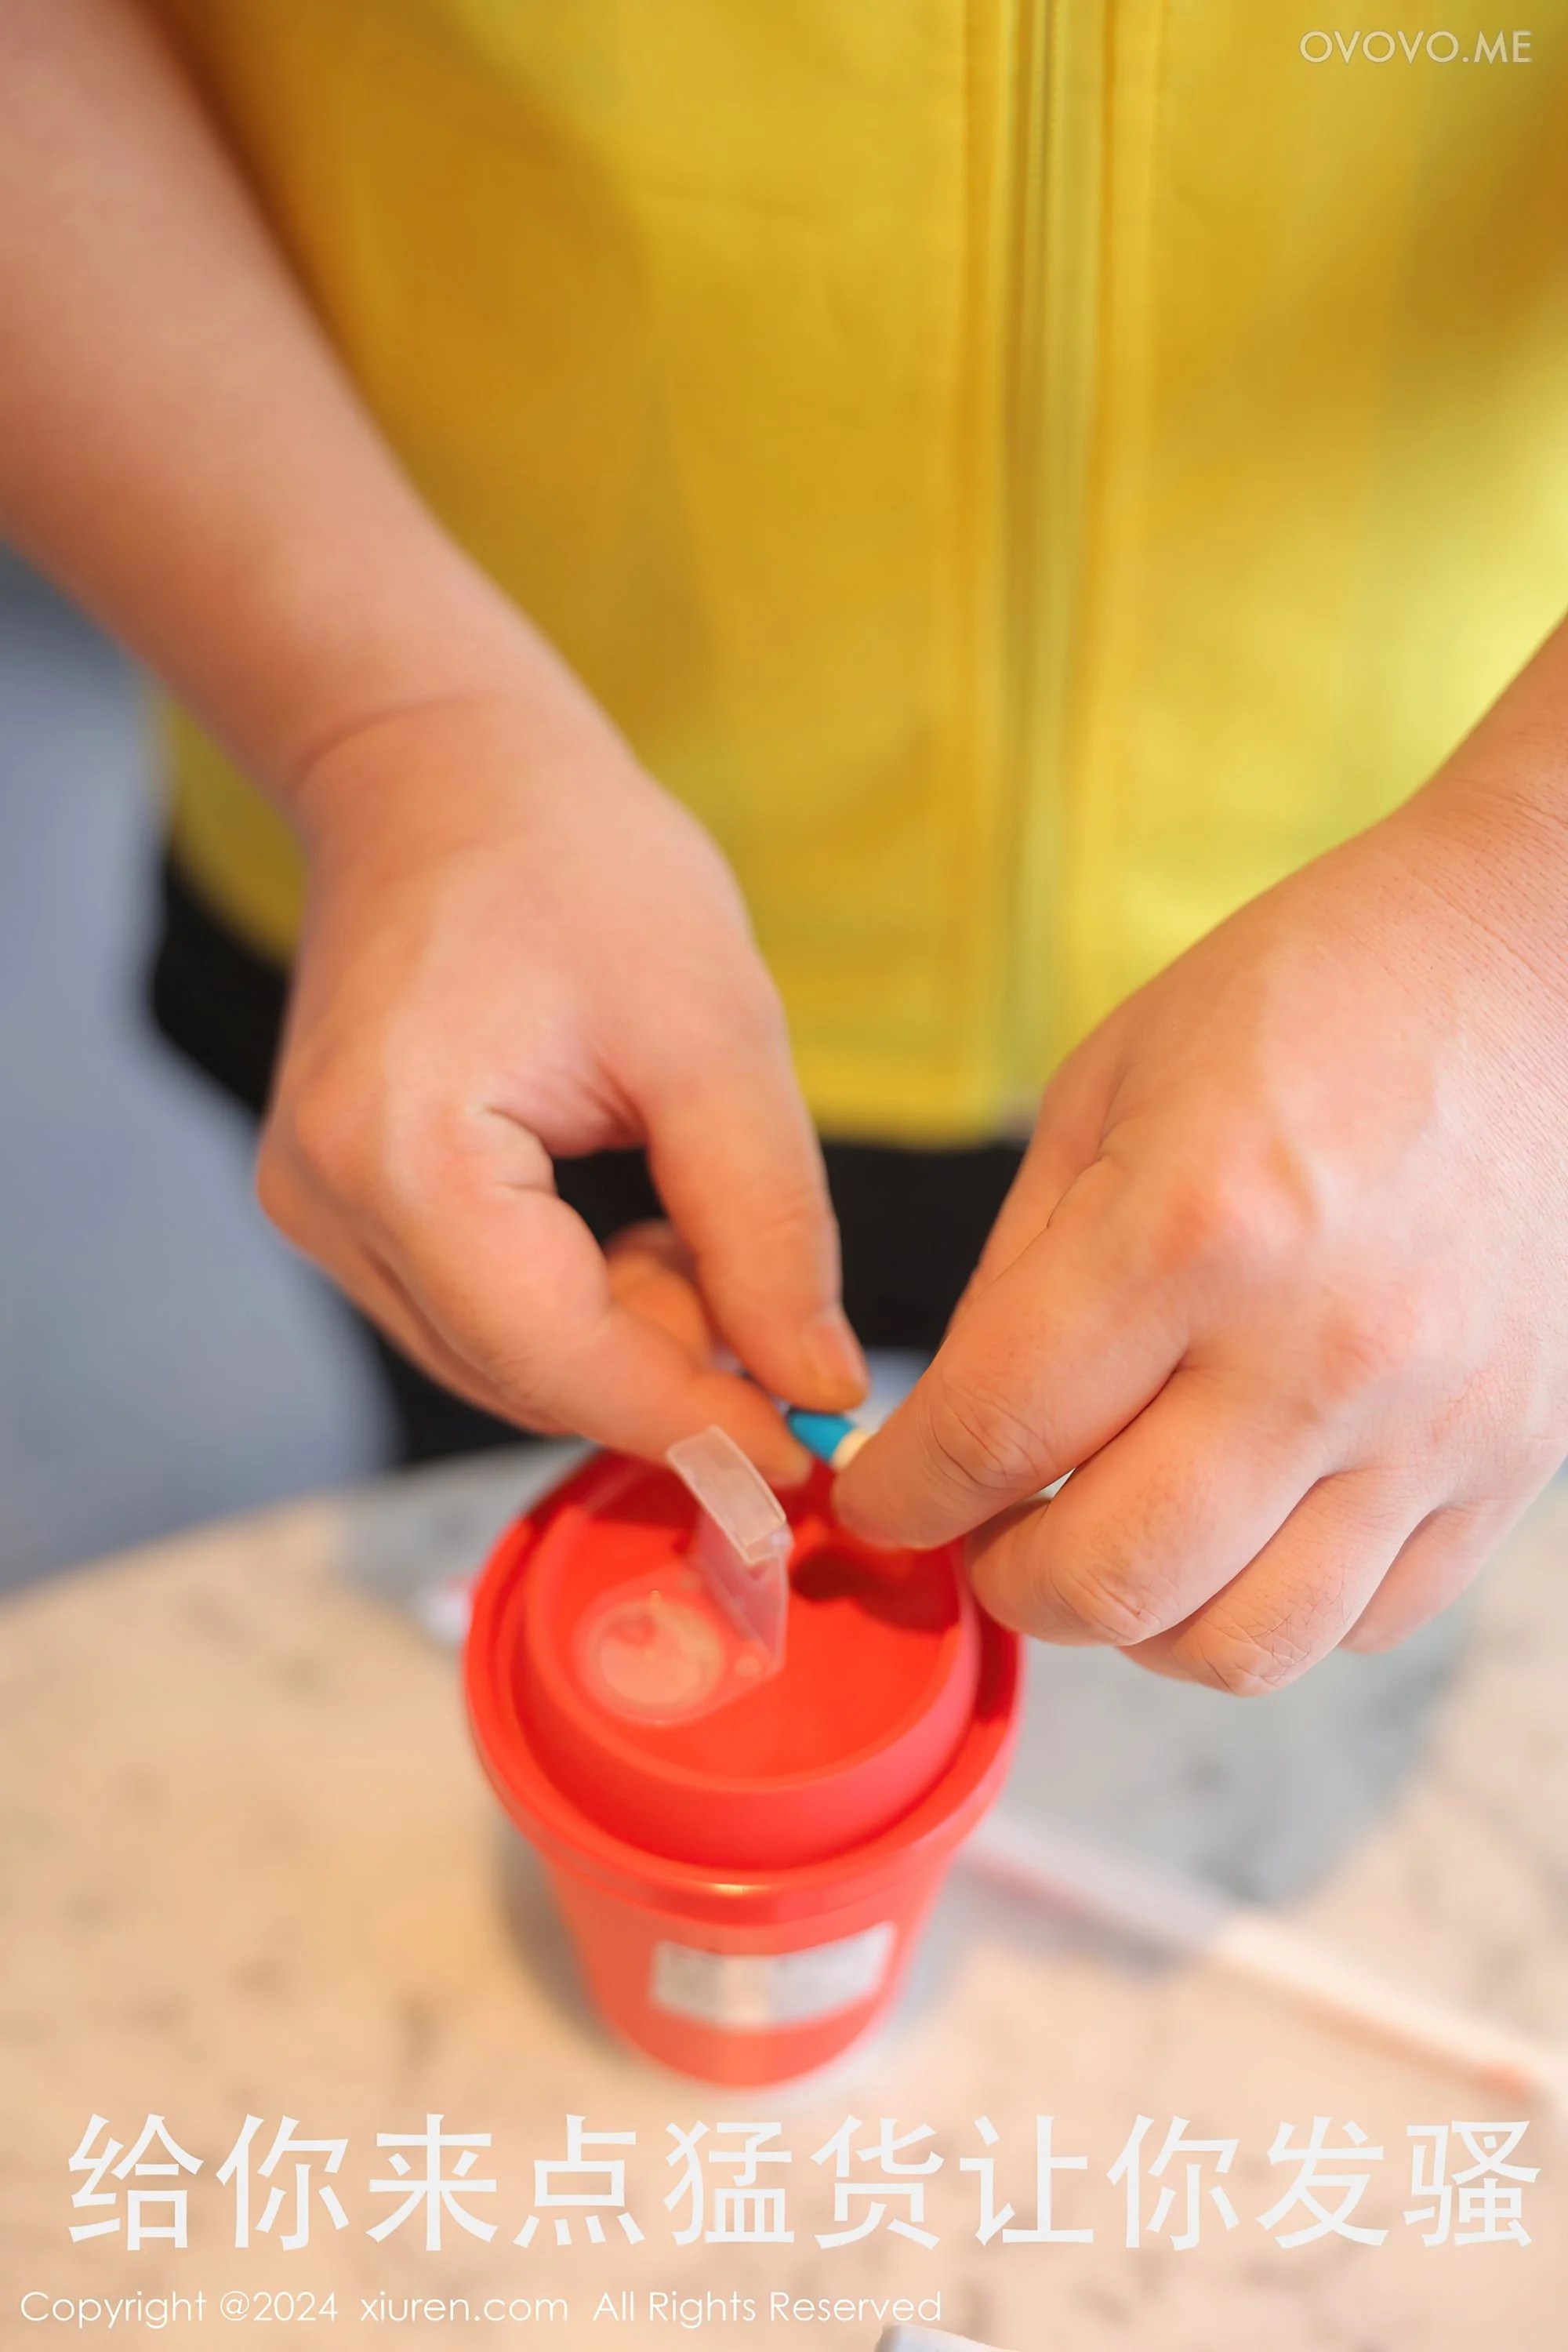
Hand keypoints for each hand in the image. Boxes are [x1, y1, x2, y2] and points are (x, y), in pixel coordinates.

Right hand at [257, 686, 865, 1477]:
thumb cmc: (581, 865)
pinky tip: (632, 1212)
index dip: (696, 1421)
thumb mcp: (716, 1037)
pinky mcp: (338, 1203)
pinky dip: (577, 1296)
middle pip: (528, 1374)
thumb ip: (769, 1229)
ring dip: (626, 1328)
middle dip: (669, 1362)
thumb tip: (817, 1387)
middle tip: (767, 1287)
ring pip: (506, 1356)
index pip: (562, 1362)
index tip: (811, 1450)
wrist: (445, 771)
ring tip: (690, 1211)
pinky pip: (479, 1310)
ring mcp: (318, 1210)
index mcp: (405, 1160)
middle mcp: (330, 1206)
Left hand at [836, 681, 1567, 1689]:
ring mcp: (1431, 1423)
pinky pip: (1366, 1620)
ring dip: (1137, 1623)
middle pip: (1110, 1581)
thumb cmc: (1317, 994)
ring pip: (1242, 1645)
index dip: (901, 1496)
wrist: (1542, 968)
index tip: (877, 1501)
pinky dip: (1269, 1603)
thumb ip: (1019, 1276)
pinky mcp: (1511, 1461)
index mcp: (1193, 1226)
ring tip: (1107, 1542)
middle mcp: (1318, 1349)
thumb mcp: (1109, 1087)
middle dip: (1004, 1581)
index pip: (992, 1437)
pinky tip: (1235, 1522)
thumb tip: (951, 1429)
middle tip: (982, 1535)